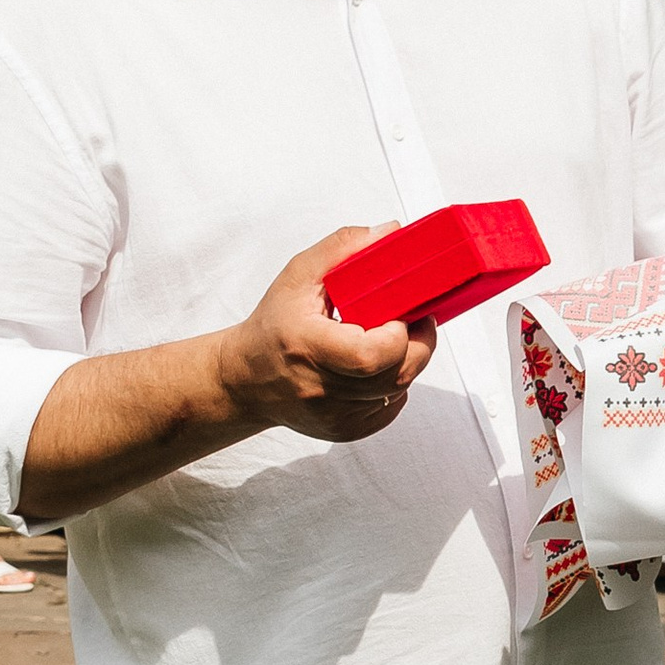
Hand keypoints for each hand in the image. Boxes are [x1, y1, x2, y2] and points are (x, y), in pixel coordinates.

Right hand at [217, 228, 436, 445]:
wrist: (245, 380)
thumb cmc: (273, 325)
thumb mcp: (297, 276)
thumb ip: (342, 247)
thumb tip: (392, 233)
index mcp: (306, 347)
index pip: (371, 355)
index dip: (400, 333)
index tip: (402, 311)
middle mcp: (319, 390)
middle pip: (395, 375)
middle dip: (418, 344)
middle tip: (416, 320)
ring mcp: (334, 417)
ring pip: (397, 391)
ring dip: (408, 362)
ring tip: (394, 337)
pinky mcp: (344, 432)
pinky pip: (389, 409)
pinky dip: (395, 385)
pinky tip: (380, 366)